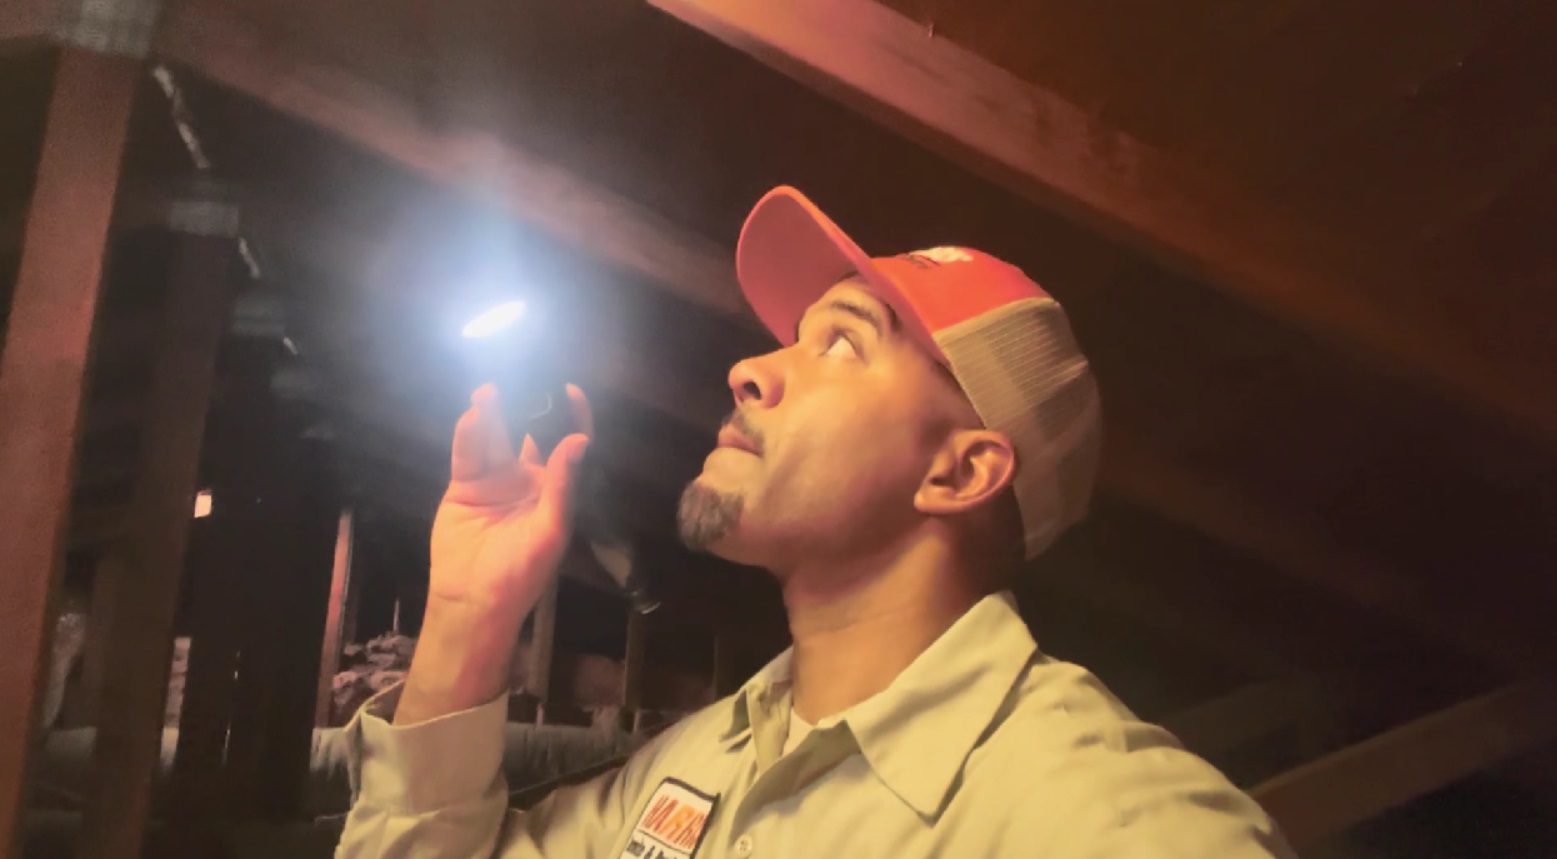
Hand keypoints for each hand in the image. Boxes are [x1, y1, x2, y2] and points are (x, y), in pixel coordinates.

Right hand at [395, 383, 589, 724]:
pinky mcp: (464, 486)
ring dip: (494, 414)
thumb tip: (580, 441)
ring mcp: (494, 481)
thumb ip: (562, 484)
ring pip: (496, 438)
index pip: (567, 446)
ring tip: (491, 390)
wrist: (473, 602)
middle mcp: (526, 480)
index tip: (571, 388)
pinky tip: (473, 415)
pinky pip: (468, 454)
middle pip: (529, 433)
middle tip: (524, 375)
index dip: (572, 417)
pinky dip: (469, 434)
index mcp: (554, 490)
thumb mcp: (550, 530)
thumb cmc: (521, 573)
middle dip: (528, 406)